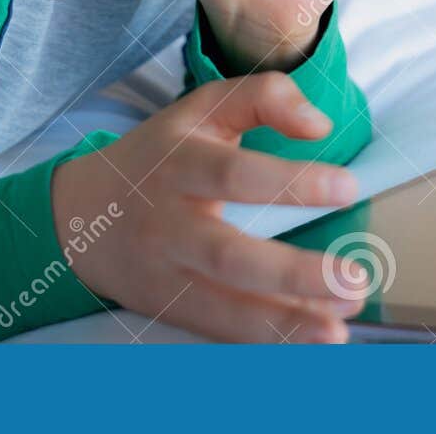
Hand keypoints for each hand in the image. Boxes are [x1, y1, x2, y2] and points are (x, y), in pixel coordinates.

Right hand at [50, 74, 364, 342]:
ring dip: (287, 322)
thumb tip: (320, 126)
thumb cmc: (161, 155)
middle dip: (293, 273)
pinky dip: (268, 339)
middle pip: (228, 255)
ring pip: (223, 306)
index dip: (291, 182)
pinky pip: (221, 329)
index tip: (349, 187)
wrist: (81, 214)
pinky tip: (315, 338)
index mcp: (178, 163)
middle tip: (354, 281)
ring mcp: (165, 274)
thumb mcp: (202, 108)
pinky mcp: (169, 309)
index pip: (235, 174)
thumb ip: (264, 97)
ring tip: (341, 325)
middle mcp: (168, 223)